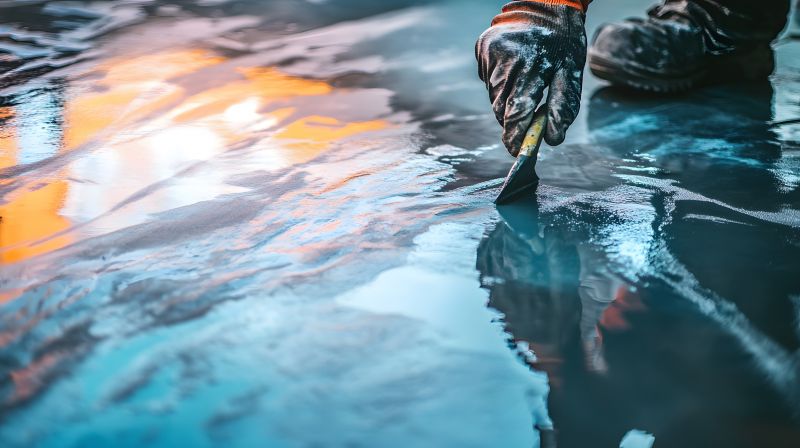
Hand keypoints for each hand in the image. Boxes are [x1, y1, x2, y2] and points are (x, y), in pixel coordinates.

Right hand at [476, 1, 586, 154]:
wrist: (547, 4)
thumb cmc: (563, 41)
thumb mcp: (570, 72)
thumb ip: (562, 107)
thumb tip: (552, 139)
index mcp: (527, 67)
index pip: (515, 113)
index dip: (516, 137)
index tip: (518, 151)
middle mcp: (503, 60)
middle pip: (501, 108)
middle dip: (514, 118)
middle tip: (532, 115)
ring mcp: (488, 54)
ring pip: (494, 96)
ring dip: (507, 100)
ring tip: (527, 84)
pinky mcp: (482, 49)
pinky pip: (488, 80)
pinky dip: (501, 84)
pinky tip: (516, 69)